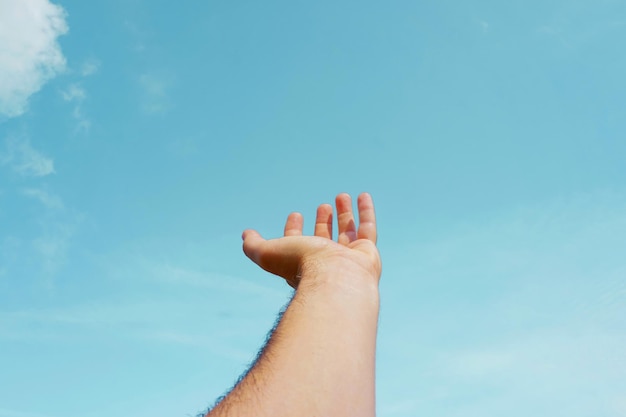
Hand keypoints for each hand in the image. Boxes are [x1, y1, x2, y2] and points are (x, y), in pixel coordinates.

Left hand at [242, 193, 380, 288]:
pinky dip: (365, 211)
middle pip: (324, 239)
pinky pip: (368, 228)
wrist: (335, 279)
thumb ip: (253, 246)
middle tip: (322, 207)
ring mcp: (348, 258)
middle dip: (322, 222)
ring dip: (343, 214)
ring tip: (341, 196)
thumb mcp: (268, 253)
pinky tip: (363, 195)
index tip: (295, 214)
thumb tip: (245, 235)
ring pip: (346, 232)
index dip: (294, 230)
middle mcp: (326, 263)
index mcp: (303, 264)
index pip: (297, 245)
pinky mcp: (367, 252)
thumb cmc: (301, 266)